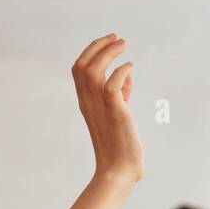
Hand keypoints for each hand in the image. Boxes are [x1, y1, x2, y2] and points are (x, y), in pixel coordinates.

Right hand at [71, 34, 143, 184]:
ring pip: (93, 71)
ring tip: (123, 45)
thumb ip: (119, 94)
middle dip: (98, 46)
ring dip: (109, 53)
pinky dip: (121, 71)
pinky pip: (112, 84)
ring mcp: (100, 108)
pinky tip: (130, 68)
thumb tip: (126, 75)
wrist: (119, 171)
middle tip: (117, 38)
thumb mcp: (117, 113)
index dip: (91, 50)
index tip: (109, 42)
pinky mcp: (115, 113)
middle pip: (82, 65)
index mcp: (86, 102)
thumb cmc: (120, 145)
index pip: (78, 69)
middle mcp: (89, 103)